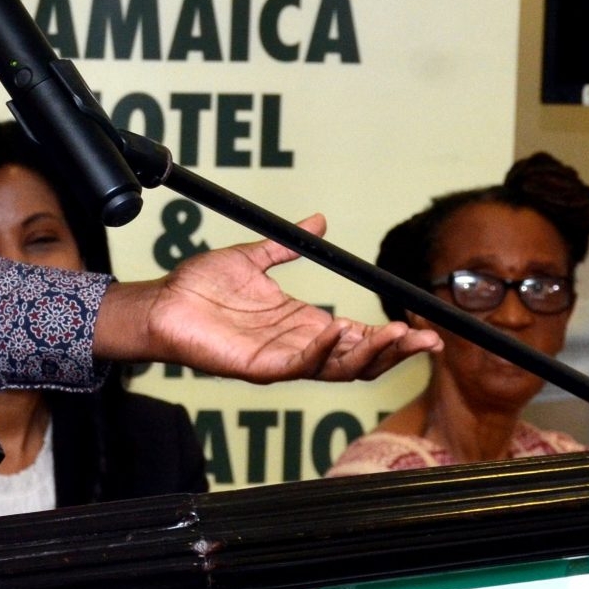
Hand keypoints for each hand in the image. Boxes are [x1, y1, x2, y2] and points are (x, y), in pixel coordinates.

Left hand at [94, 214, 439, 382]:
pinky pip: (296, 365)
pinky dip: (318, 351)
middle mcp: (297, 344)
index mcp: (301, 322)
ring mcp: (279, 358)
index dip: (389, 334)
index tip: (421, 325)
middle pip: (358, 358)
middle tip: (426, 338)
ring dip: (367, 354)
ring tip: (393, 335)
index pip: (356, 335)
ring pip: (335, 367)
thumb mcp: (252, 257)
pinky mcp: (257, 366)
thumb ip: (287, 245)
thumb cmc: (200, 286)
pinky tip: (333, 330)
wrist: (162, 301)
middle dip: (394, 351)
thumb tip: (319, 220)